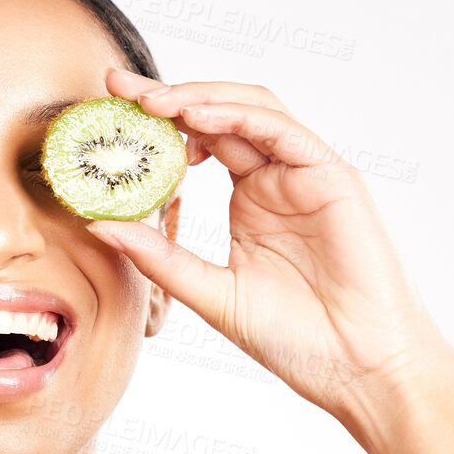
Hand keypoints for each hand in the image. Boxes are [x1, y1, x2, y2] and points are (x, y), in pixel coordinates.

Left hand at [89, 68, 453, 423]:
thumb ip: (159, 257)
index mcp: (250, 201)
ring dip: (199, 98)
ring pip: (251, 111)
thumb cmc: (296, 341)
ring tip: (149, 100)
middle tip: (117, 85)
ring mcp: (306, 174)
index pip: (199, 141)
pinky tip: (196, 118)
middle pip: (220, 115)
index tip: (107, 111)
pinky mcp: (333, 177)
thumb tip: (97, 224)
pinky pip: (282, 132)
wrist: (356, 369)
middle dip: (168, 95)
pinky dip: (238, 117)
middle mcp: (277, 179)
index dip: (155, 122)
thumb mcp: (210, 293)